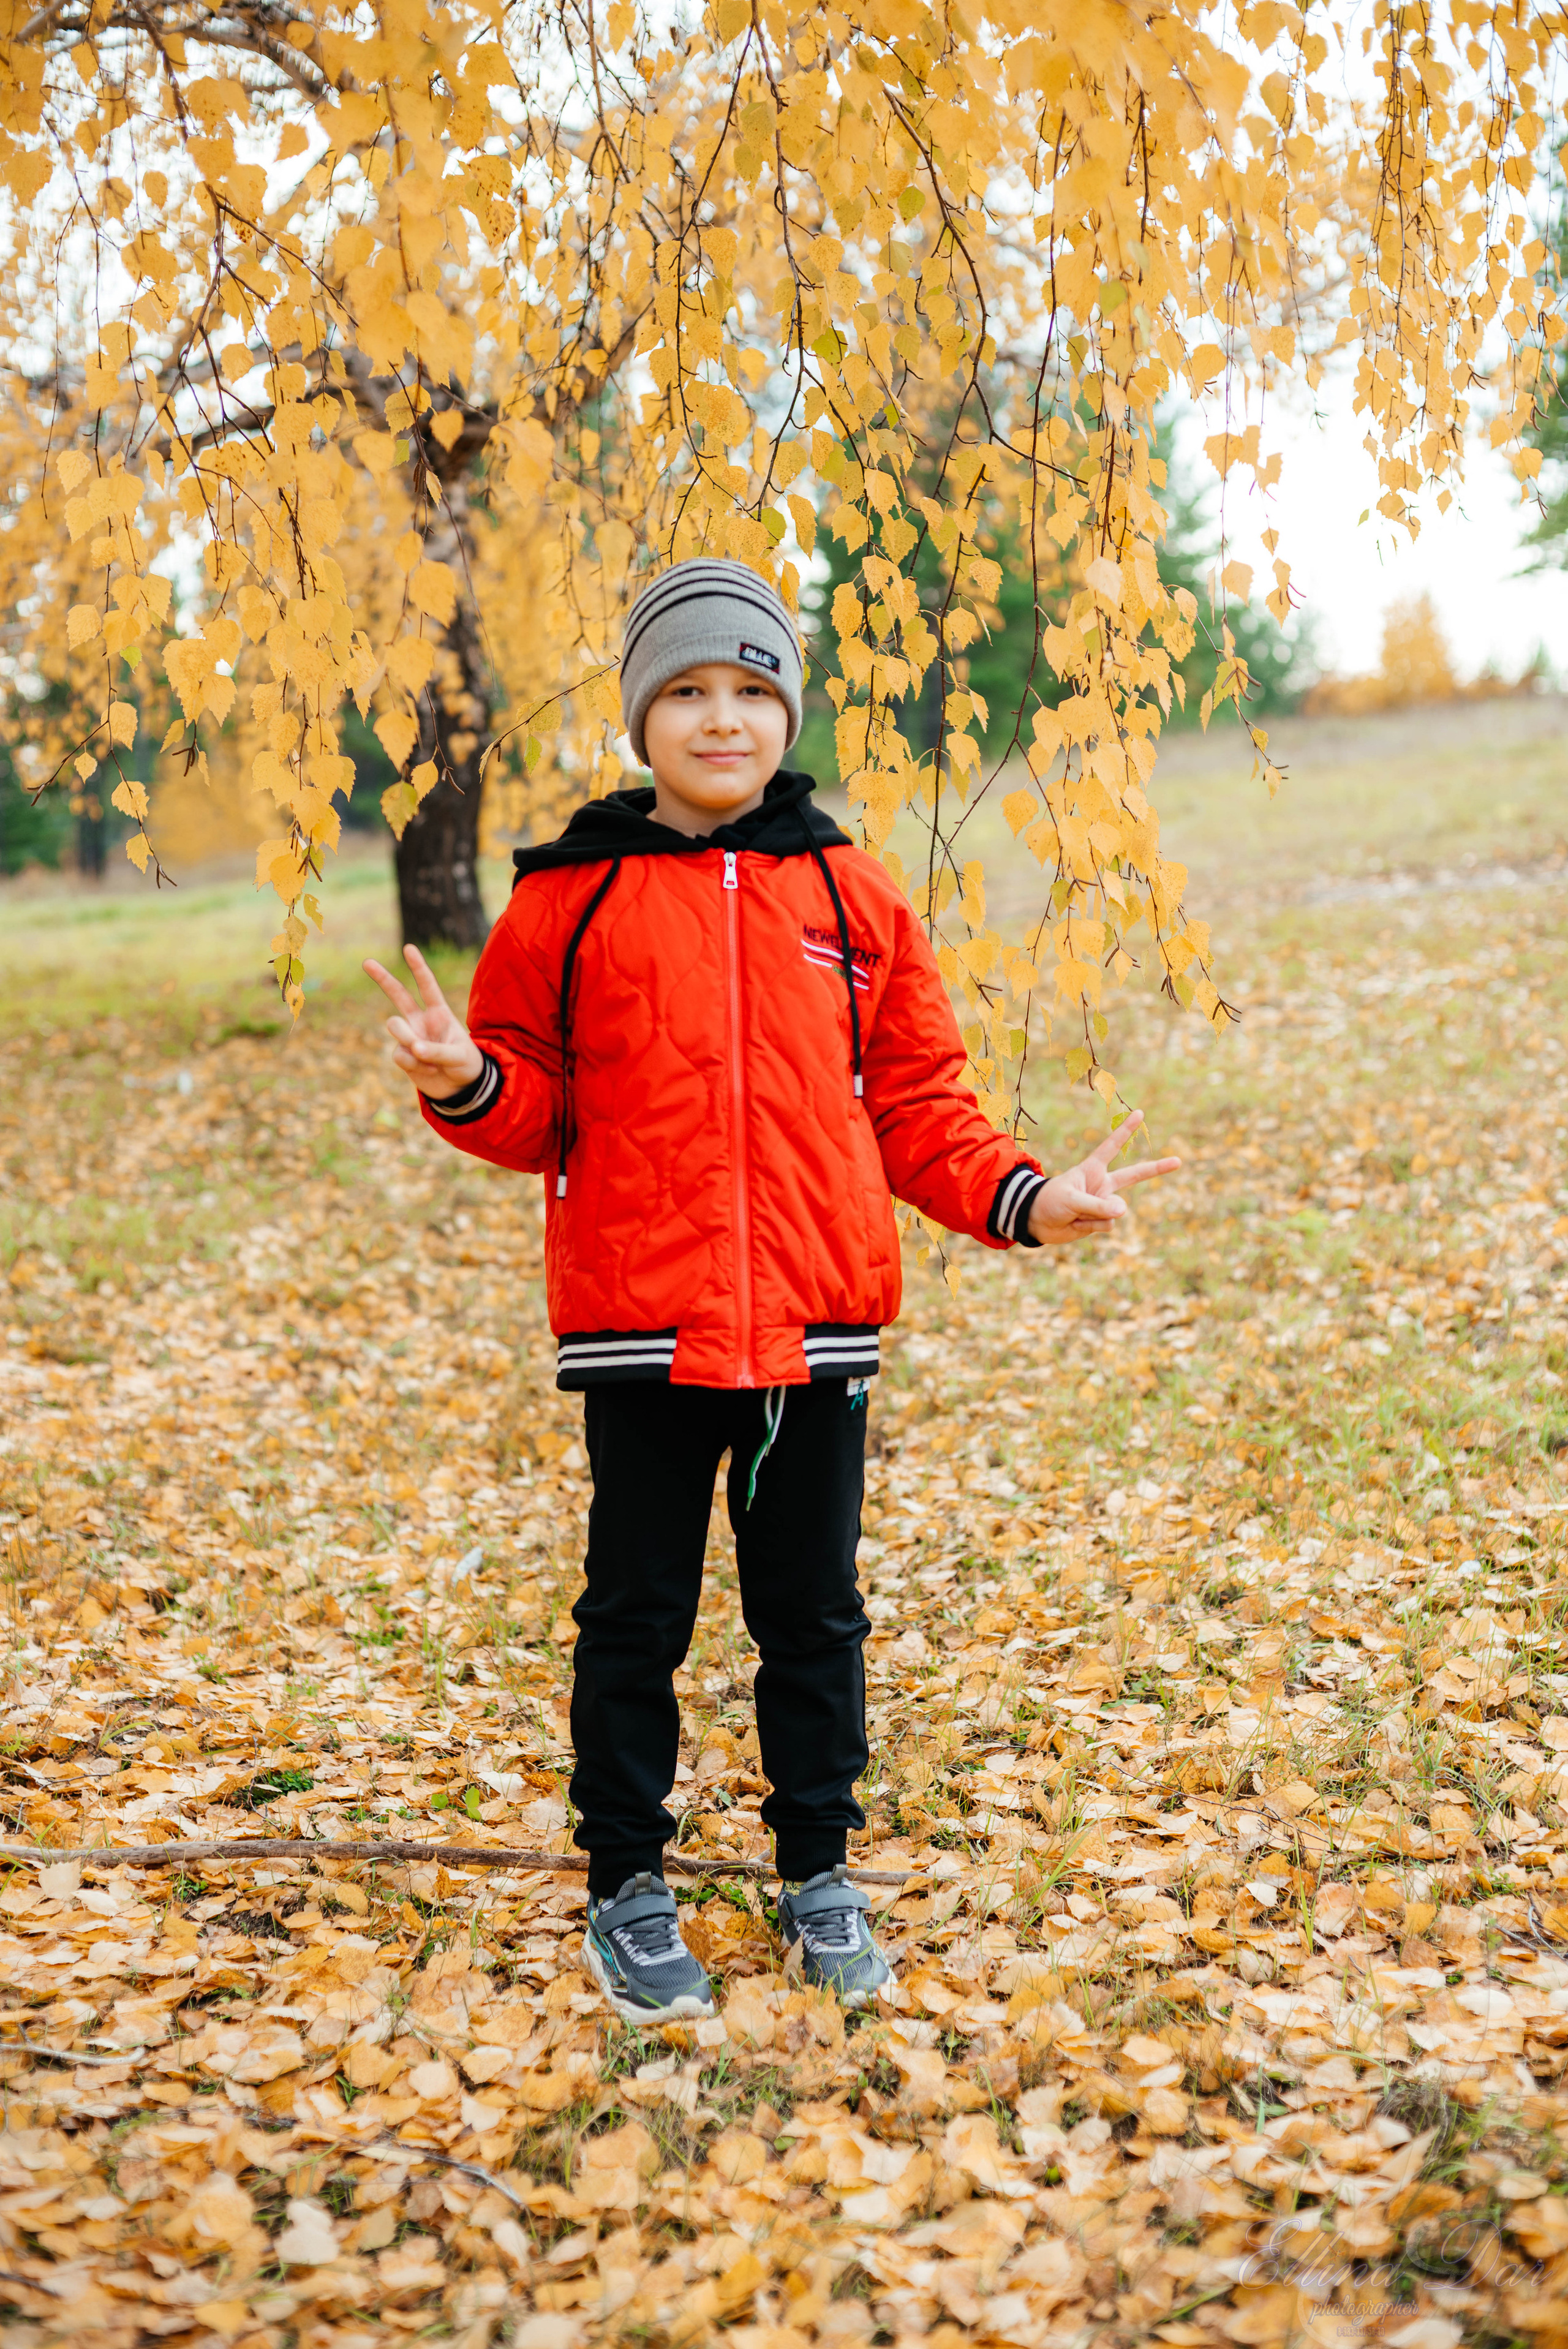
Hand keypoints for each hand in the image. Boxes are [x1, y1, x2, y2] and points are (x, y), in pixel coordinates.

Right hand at [363, 945, 483, 1100]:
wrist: (460, 1089)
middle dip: (382, 978)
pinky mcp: (402, 1055)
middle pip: (398, 995)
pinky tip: (427, 1069)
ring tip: (424, 1054)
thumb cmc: (466, 1065)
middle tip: (366, 962)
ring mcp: (410, 1037)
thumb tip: (413, 1049)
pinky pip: (399, 1054)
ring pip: (394, 1026)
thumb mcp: (460, 1056)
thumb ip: (438, 1050)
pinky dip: (413, 1064)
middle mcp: (421, 1021)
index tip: (408, 948)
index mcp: (440, 1013)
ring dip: (407, 1037)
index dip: (418, 967)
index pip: (427, 987)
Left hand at [1027, 1110, 1180, 1246]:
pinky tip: (1077, 1225)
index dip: (1125, 1130)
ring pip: (1115, 1211)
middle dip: (1156, 1168)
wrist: (1037, 1223)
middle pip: (1133, 1176)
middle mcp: (1102, 1184)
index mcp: (1092, 1169)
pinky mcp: (1102, 1221)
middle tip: (1178, 1161)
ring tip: (1075, 1214)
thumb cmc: (1050, 1202)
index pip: (1112, 1147)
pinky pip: (1107, 1225)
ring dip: (1094, 1215)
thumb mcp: (1072, 1199)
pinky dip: (1091, 1227)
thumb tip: (1123, 1211)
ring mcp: (1104, 1203)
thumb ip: (1098, 1205)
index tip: (1140, 1113)